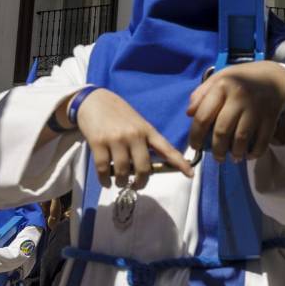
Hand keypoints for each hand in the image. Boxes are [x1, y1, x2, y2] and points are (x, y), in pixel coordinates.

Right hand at [73, 88, 191, 188]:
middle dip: (141, 182)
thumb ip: (144, 142)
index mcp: (148, 130)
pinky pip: (103, 169)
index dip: (179, 163)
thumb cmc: (119, 114)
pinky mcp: (98, 142)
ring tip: (120, 182)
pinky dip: (105, 180)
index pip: (167, 149)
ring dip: (121, 182)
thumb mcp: (138, 124)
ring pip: (123, 171)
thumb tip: (146, 169)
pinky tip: (106, 181)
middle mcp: (134, 135)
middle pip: (143, 167)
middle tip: (137, 185)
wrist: (95, 100)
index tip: (190, 174)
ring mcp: (116, 139)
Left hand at [187, 60, 284, 161]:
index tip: (196, 146)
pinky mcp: (270, 116)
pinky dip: (254, 153)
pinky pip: (261, 142)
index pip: (202, 117)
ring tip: (233, 157)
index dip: (195, 136)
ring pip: (240, 139)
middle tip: (217, 157)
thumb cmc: (242, 78)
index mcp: (222, 86)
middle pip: (221, 132)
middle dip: (217, 150)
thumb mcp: (220, 77)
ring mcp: (255, 107)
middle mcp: (238, 96)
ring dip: (235, 153)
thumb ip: (201, 93)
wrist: (275, 75)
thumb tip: (190, 113)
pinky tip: (249, 154)